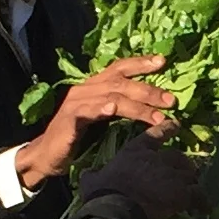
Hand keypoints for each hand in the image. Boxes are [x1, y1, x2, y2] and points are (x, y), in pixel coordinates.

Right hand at [14, 56, 174, 192]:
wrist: (47, 156)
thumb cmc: (78, 138)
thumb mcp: (102, 120)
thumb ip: (121, 109)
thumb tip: (153, 108)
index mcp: (94, 87)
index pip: (119, 68)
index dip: (140, 63)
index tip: (163, 61)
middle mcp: (85, 89)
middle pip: (120, 83)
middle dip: (148, 90)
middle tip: (171, 100)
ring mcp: (76, 103)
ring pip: (110, 97)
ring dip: (137, 106)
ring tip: (158, 116)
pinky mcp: (68, 120)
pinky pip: (86, 111)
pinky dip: (100, 108)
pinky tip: (112, 109)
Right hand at [76, 130, 203, 218]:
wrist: (116, 207)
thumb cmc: (102, 192)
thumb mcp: (93, 179)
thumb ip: (93, 175)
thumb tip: (88, 174)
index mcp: (137, 149)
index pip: (157, 133)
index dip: (168, 129)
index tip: (176, 125)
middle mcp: (158, 158)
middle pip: (178, 157)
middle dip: (182, 165)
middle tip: (183, 174)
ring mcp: (173, 174)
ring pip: (190, 174)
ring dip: (191, 182)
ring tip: (192, 191)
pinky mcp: (182, 193)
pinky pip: (198, 195)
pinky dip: (201, 201)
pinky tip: (203, 207)